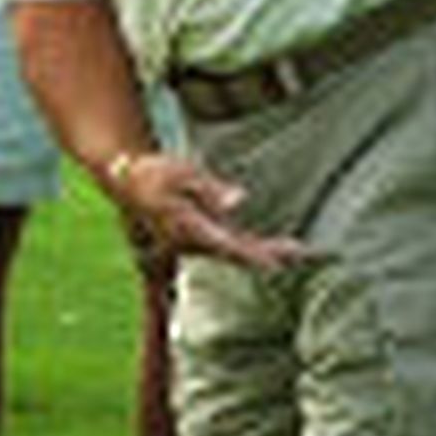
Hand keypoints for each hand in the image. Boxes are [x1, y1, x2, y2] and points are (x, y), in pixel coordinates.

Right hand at [105, 149, 323, 274]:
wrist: (128, 181)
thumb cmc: (152, 174)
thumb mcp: (179, 174)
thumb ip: (209, 189)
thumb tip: (239, 200)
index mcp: (191, 228)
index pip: (229, 246)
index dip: (255, 255)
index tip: (280, 261)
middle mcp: (196, 242)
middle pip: (239, 253)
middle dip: (272, 254)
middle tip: (307, 253)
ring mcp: (199, 241)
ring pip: (238, 253)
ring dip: (268, 254)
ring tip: (301, 252)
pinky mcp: (202, 235)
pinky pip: (233, 247)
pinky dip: (256, 249)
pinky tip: (276, 249)